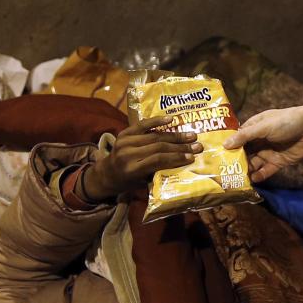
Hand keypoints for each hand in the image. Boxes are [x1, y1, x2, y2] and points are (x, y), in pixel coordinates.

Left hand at [82, 116, 202, 201]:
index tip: (191, 157)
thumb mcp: (141, 183)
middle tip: (196, 145)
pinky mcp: (123, 133)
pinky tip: (171, 119)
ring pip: (154, 136)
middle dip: (180, 146)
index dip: (175, 158)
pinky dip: (157, 121)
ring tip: (190, 135)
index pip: (157, 160)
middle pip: (158, 147)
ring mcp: (124, 142)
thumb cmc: (127, 182)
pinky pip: (142, 124)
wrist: (105, 173)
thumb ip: (157, 173)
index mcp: (132, 169)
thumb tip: (181, 163)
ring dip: (175, 135)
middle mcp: (127, 154)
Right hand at [222, 106, 302, 182]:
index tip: (214, 156)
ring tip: (234, 179)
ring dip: (245, 171)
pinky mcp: (278, 163)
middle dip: (233, 162)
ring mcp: (268, 153)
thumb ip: (245, 136)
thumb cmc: (286, 122)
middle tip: (221, 172)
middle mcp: (258, 142)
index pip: (236, 139)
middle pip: (242, 154)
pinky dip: (259, 176)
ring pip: (252, 164)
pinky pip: (265, 172)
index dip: (226, 147)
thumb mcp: (264, 126)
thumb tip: (224, 145)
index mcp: (254, 129)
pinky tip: (251, 181)